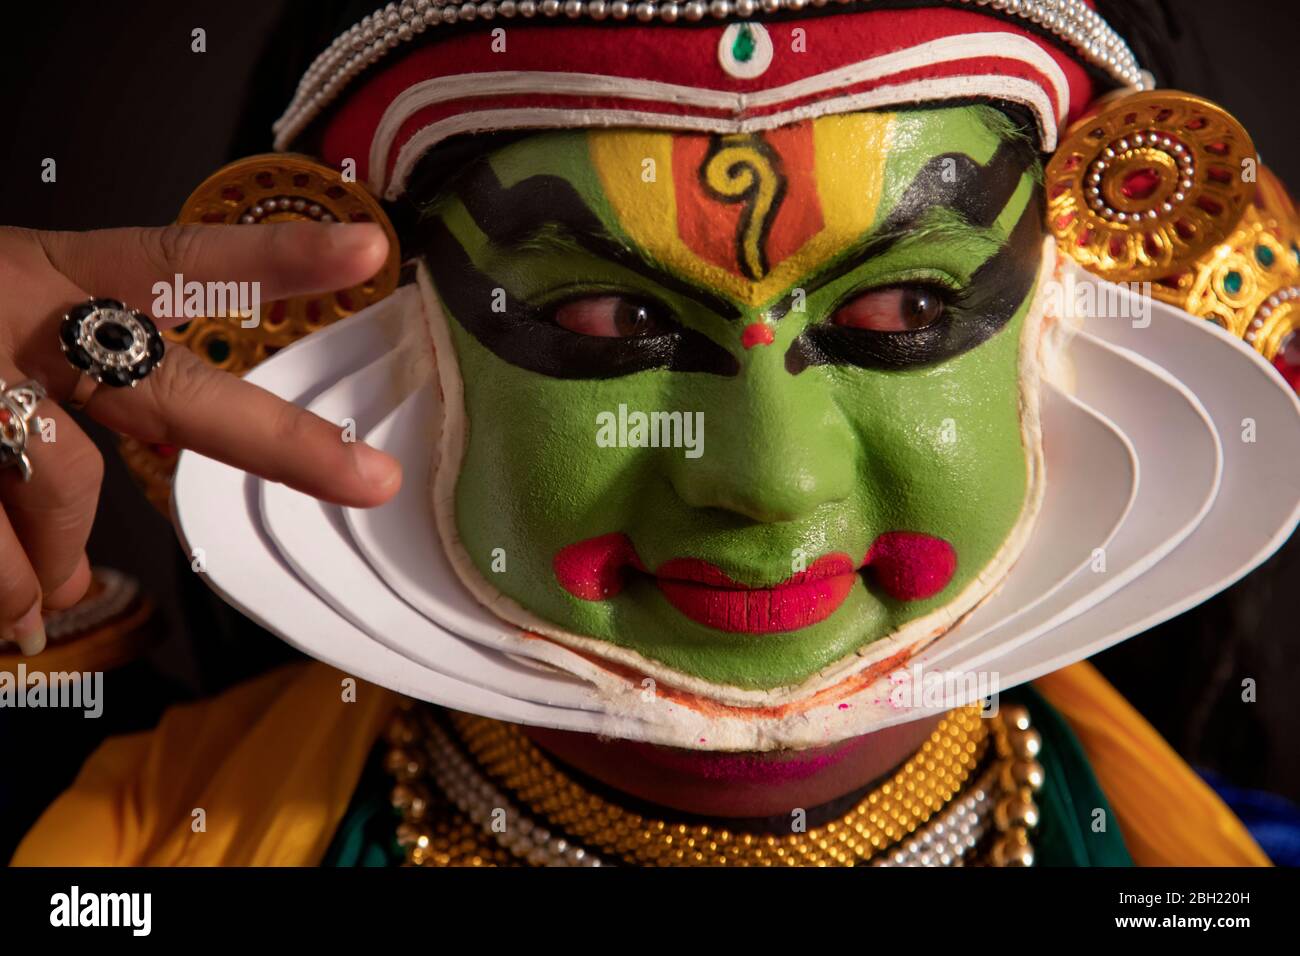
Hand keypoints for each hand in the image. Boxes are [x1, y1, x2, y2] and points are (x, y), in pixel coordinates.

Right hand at [0, 221, 402, 654]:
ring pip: (62, 494)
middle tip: (372, 479)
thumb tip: (72, 569)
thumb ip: (53, 412)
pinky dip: (2, 590)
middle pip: (170, 388)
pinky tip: (8, 617)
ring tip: (38, 601)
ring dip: (54, 562)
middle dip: (279, 439)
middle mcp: (16, 316)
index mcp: (40, 272)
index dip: (277, 254)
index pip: (178, 260)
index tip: (373, 246)